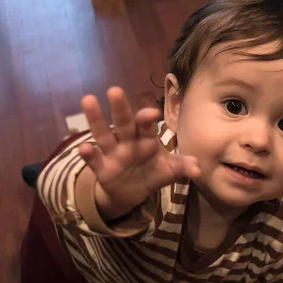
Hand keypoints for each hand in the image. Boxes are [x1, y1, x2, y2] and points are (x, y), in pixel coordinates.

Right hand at [78, 87, 200, 219]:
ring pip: (103, 134)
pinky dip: (89, 154)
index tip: (152, 113)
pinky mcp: (101, 168)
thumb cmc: (153, 172)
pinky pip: (94, 160)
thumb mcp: (169, 170)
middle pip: (124, 123)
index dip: (147, 119)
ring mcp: (113, 153)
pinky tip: (83, 147)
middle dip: (120, 109)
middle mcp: (128, 141)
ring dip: (96, 119)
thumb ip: (182, 167)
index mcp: (146, 139)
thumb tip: (199, 170)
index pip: (146, 126)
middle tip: (115, 90)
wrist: (133, 192)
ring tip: (89, 100)